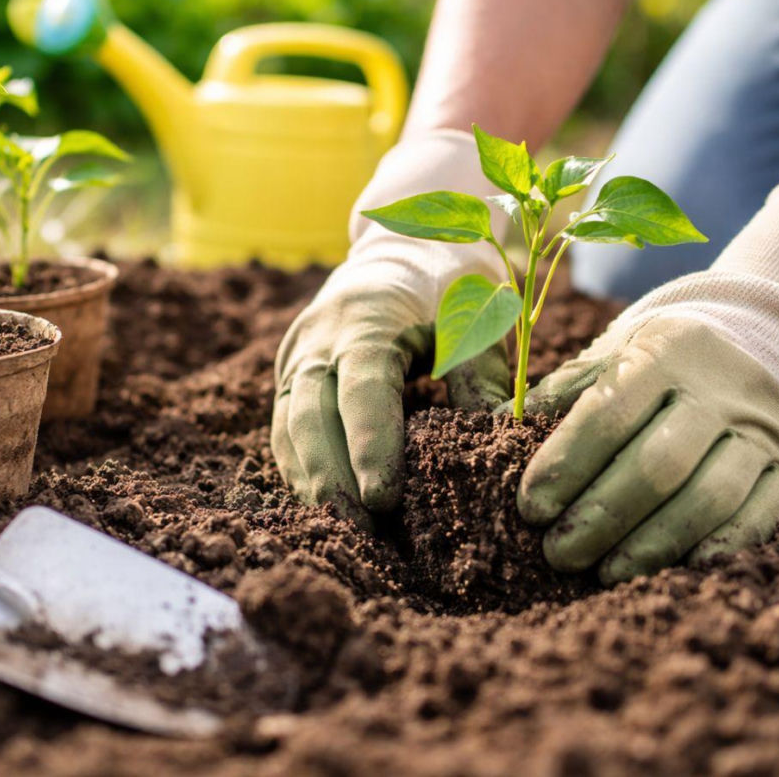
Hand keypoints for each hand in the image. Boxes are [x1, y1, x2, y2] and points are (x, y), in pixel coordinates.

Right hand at [273, 131, 508, 526]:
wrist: (400, 247)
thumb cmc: (446, 282)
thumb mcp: (474, 315)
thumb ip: (478, 374)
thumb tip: (493, 446)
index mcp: (366, 317)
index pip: (361, 387)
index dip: (369, 444)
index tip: (384, 499)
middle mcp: (318, 336)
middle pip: (308, 414)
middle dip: (331, 477)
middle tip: (362, 531)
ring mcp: (295, 355)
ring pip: (287, 427)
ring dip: (313, 481)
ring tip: (344, 530)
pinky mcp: (289, 374)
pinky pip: (284, 429)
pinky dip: (302, 469)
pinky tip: (327, 505)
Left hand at [513, 180, 778, 582]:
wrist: (760, 339)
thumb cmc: (661, 359)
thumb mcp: (614, 353)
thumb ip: (564, 391)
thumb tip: (499, 428)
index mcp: (664, 352)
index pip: (607, 416)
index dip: (565, 467)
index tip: (531, 509)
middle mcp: (719, 389)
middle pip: (656, 466)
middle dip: (599, 517)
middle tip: (557, 554)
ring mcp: (761, 430)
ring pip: (707, 498)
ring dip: (650, 545)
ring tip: (604, 572)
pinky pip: (757, 516)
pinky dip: (716, 547)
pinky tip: (675, 568)